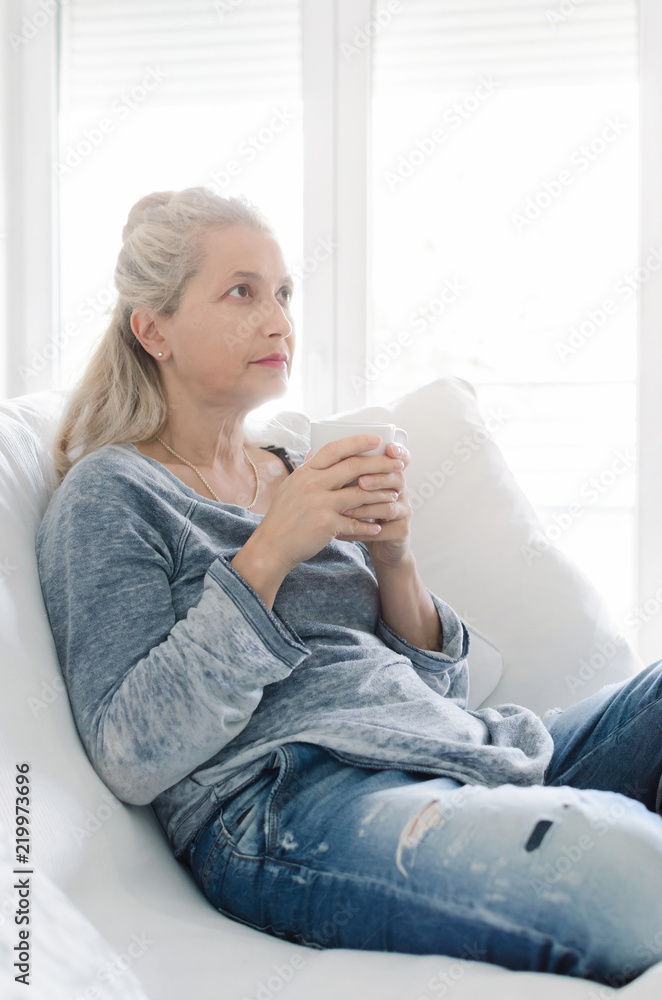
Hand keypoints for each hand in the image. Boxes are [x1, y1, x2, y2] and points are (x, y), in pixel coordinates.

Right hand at [251, 434, 400, 575]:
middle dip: (380, 464)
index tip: (377, 439)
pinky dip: (369, 525)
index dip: (358, 442)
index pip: (334, 449)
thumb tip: (315, 450)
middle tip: (398, 465)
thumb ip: (307, 470)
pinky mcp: (328, 524)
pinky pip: (356, 522)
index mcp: (305, 472)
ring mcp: (320, 504)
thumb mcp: (291, 487)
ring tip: (394, 494)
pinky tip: (378, 526)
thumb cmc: (283, 516)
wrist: (272, 546)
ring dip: (381, 494)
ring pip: (360, 493)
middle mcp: (313, 484)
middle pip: (354, 467)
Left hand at [337, 440, 412, 568]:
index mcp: (390, 474)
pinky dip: (361, 531)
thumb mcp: (353, 489)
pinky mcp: (400, 532)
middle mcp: (400, 490)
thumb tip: (312, 451)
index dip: (399, 451)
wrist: (378, 544)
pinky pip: (382, 531)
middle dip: (378, 479)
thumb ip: (341, 471)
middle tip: (361, 482)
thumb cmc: (360, 511)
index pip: (401, 457)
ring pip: (389, 506)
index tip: (388, 447)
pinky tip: (342, 533)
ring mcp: (404, 511)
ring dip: (366, 508)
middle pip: (397, 478)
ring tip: (344, 511)